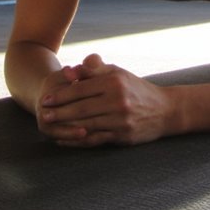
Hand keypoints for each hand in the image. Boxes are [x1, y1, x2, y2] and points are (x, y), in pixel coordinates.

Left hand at [37, 54, 174, 146]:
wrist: (165, 109)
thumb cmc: (135, 88)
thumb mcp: (117, 73)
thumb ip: (93, 69)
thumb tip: (69, 70)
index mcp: (114, 82)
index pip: (81, 89)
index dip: (62, 95)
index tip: (47, 99)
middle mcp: (118, 101)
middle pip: (81, 108)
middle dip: (59, 113)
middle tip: (44, 114)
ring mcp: (121, 120)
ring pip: (87, 125)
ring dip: (66, 128)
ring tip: (51, 128)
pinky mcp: (123, 136)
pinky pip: (96, 139)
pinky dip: (79, 140)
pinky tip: (67, 140)